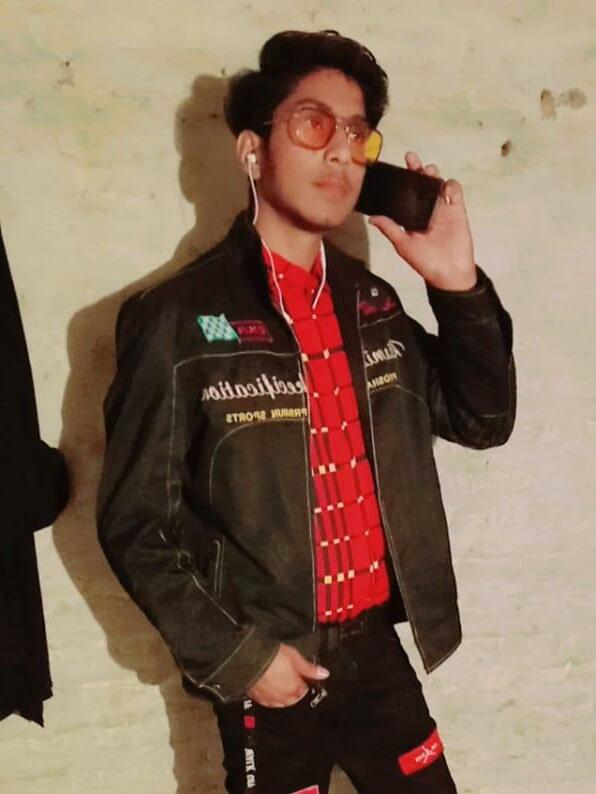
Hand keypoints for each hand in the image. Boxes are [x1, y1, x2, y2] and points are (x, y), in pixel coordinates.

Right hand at [247, 643, 329, 707]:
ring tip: (278, 680)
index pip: (304, 691)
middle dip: (294, 689)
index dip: (303, 681)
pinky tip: (268, 686)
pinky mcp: (257, 698)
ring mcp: (269, 700)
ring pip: (280, 702)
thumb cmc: (272, 656)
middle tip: (289, 675)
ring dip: (282, 694)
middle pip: (293, 698)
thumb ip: (310, 668)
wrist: (248, 658)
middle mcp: (283, 698)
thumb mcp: (295, 657)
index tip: (300, 675)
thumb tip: (324, 673)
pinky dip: (270, 696)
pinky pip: (267, 701)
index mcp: (295, 689)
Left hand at [368, 151, 476, 290]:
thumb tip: (372, 218)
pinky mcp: (457, 210)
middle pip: (422, 184)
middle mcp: (426, 209)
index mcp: (412, 216)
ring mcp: (442, 208)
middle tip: (411, 160)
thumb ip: (389, 229)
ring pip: (438, 184)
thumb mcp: (403, 245)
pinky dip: (451, 186)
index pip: (406, 193)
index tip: (394, 169)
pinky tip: (445, 187)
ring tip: (428, 171)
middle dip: (417, 169)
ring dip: (433, 174)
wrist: (448, 273)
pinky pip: (455, 192)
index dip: (402, 180)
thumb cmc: (425, 262)